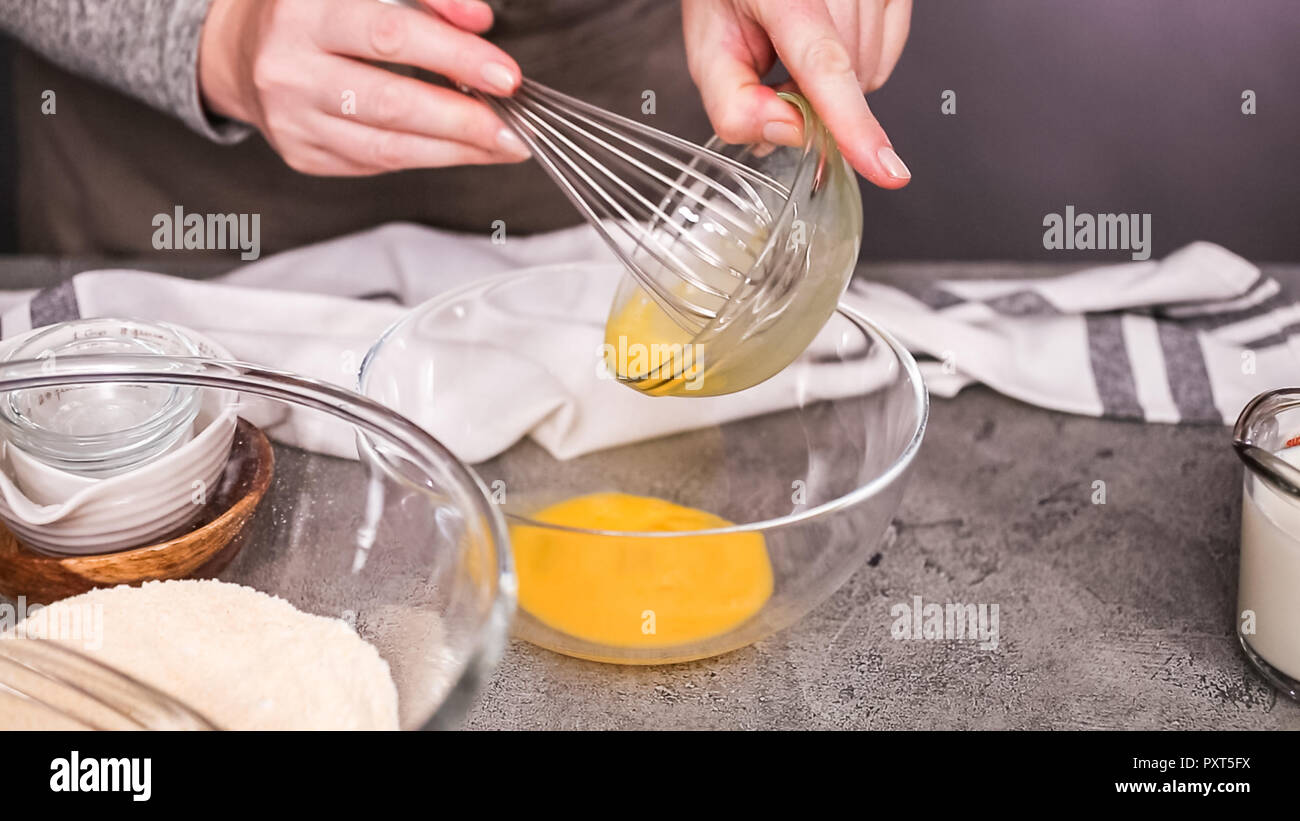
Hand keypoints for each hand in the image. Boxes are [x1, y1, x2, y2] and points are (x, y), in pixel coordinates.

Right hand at [198, 0, 530, 174]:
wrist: (243, 50)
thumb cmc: (312, 12)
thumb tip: (478, 20)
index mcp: (304, 10)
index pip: (392, 36)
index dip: (455, 56)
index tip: (505, 75)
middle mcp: (291, 67)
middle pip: (392, 102)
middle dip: (464, 120)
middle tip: (513, 128)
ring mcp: (293, 118)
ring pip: (388, 146)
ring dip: (455, 149)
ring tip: (501, 145)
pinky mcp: (303, 153)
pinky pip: (377, 162)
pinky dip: (427, 157)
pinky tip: (460, 149)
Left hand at [682, 0, 911, 187]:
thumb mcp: (710, 51)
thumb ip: (734, 104)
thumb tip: (789, 133)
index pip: (823, 64)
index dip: (852, 123)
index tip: (883, 167)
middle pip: (847, 78)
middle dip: (812, 99)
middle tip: (777, 73)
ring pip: (871, 73)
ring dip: (835, 84)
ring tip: (798, 50)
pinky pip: (887, 55)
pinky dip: (858, 66)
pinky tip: (827, 45)